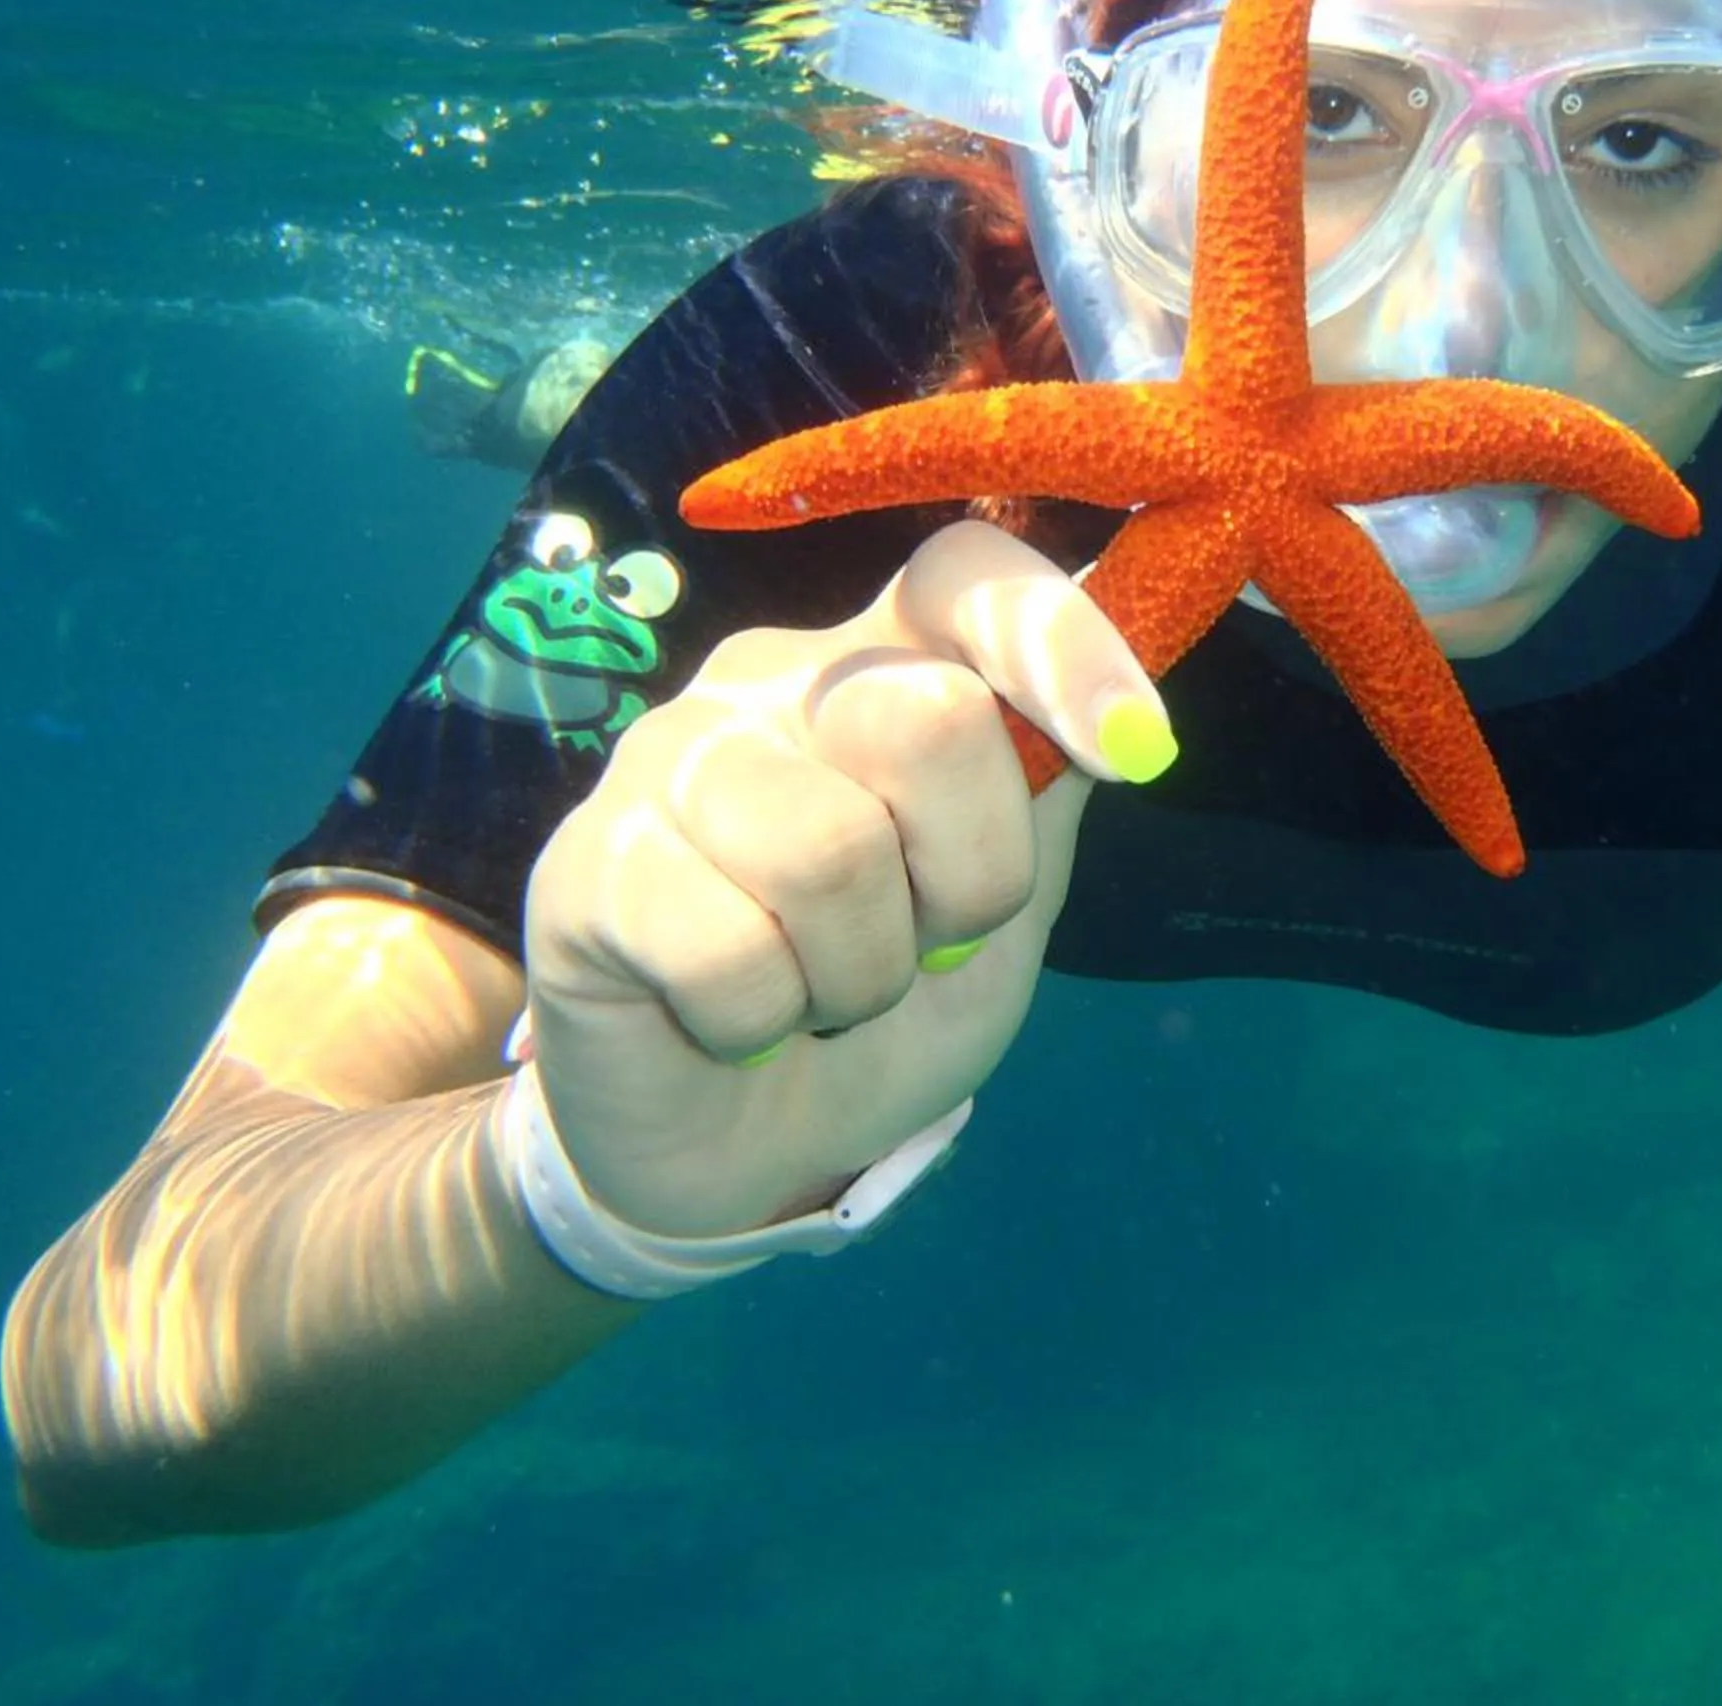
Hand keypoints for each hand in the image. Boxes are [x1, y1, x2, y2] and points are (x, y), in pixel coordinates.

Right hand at [522, 520, 1171, 1239]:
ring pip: (829, 851)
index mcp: (886, 664)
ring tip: (821, 992)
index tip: (1135, 750)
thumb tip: (1119, 706)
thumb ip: (1047, 796)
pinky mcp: (586, 866)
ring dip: (859, 974)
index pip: (967, 573)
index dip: (1060, 640)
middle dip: (966, 879)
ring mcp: (667, 759)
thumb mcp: (1003, 910)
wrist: (745, 1148)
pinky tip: (735, 1021)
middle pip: (926, 715)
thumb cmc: (886, 1004)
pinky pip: (727, 951)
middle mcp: (772, 681)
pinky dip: (763, 1022)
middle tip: (922, 945)